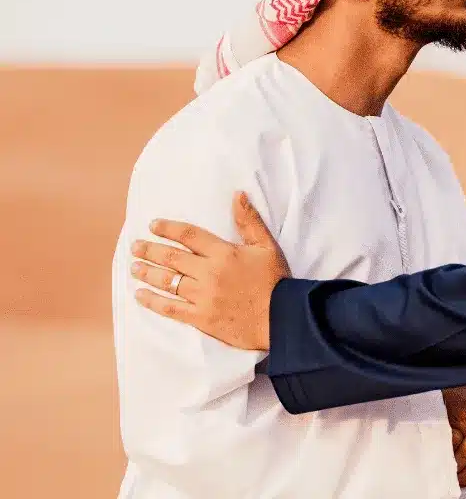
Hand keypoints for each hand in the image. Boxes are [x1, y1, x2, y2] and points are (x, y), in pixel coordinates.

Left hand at [129, 191, 289, 349]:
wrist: (283, 318)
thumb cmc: (276, 281)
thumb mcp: (267, 246)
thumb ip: (249, 221)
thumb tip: (237, 195)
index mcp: (224, 253)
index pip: (189, 235)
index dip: (168, 228)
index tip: (153, 225)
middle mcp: (208, 273)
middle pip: (171, 258)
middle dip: (149, 250)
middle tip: (135, 246)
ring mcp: (202, 296)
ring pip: (166, 282)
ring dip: (147, 273)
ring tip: (134, 267)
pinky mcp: (200, 318)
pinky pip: (169, 308)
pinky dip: (152, 301)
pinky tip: (140, 295)